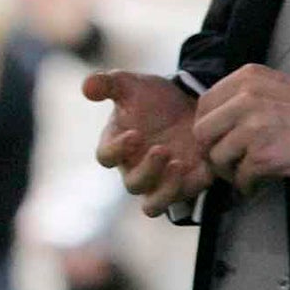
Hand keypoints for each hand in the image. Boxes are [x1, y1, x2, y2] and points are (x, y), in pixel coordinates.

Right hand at [82, 70, 211, 215]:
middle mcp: (135, 168)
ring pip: (153, 205)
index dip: (117, 150)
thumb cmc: (153, 98)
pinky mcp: (184, 186)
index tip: (134, 134)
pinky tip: (203, 165)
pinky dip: (191, 186)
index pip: (106, 157)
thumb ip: (108, 84)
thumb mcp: (131, 85)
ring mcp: (160, 182)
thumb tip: (86, 87)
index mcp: (118, 146)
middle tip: (162, 149)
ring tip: (178, 164)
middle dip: (147, 170)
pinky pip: (183, 199)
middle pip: (133, 185)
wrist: (189, 105)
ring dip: (165, 190)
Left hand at [192, 64, 289, 191]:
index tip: (217, 140)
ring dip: (228, 171)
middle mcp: (245, 98)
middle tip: (226, 162)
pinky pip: (239, 177)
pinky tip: (257, 184)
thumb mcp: (276, 86)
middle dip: (211, 151)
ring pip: (217, 158)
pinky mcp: (262, 156)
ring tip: (244, 174)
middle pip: (202, 132)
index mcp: (246, 78)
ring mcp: (252, 127)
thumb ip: (244, 96)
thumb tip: (216, 120)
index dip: (207, 126)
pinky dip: (246, 185)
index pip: (205, 104)